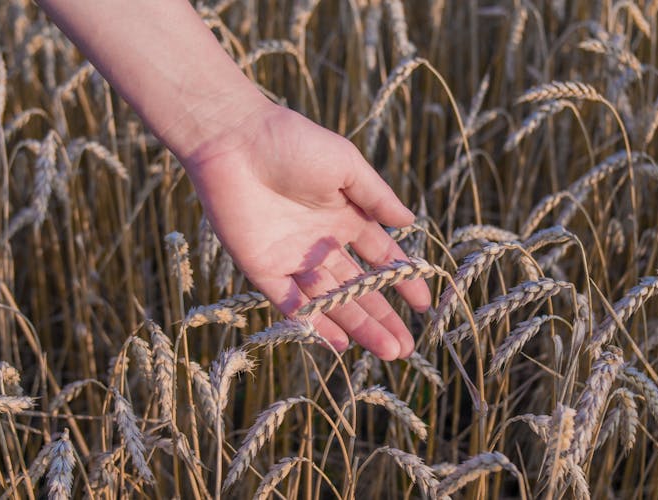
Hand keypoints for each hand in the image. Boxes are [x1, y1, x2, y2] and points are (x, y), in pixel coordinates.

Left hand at [185, 102, 430, 359]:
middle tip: (405, 347)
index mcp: (344, 217)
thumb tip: (411, 222)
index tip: (424, 305)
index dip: (402, 281)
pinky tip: (340, 344)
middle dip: (382, 316)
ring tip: (387, 351)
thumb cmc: (292, 143)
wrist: (234, 140)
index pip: (379, 257)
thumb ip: (377, 197)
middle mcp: (321, 243)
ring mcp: (292, 258)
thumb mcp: (345, 165)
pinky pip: (291, 302)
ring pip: (330, 300)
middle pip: (357, 287)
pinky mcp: (262, 268)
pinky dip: (314, 322)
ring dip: (357, 325)